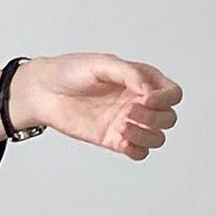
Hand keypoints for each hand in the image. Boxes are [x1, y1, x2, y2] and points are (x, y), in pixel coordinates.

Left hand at [11, 54, 182, 158]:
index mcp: (142, 81)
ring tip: (122, 126)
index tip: (146, 98)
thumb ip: (128, 74)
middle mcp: (138, 102)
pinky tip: (123, 142)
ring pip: (156, 137)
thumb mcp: (102, 64)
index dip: (166, 98)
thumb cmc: (71, 71)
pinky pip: (137, 152)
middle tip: (129, 111)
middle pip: (168, 118)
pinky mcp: (112, 139)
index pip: (172, 94)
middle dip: (155, 117)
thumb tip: (148, 91)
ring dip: (147, 135)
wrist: (43, 91)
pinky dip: (137, 150)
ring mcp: (127, 122)